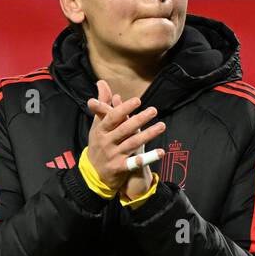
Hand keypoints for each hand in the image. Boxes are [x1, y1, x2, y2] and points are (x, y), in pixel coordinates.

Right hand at [85, 79, 164, 194]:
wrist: (93, 173)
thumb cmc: (98, 144)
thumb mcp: (97, 124)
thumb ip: (103, 103)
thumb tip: (101, 82)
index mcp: (101, 130)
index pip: (112, 118)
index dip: (124, 109)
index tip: (137, 101)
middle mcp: (106, 142)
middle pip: (124, 130)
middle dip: (139, 119)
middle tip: (154, 110)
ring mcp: (113, 156)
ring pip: (132, 143)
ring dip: (148, 135)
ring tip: (162, 125)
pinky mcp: (120, 168)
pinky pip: (136, 162)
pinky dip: (148, 158)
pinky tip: (160, 152)